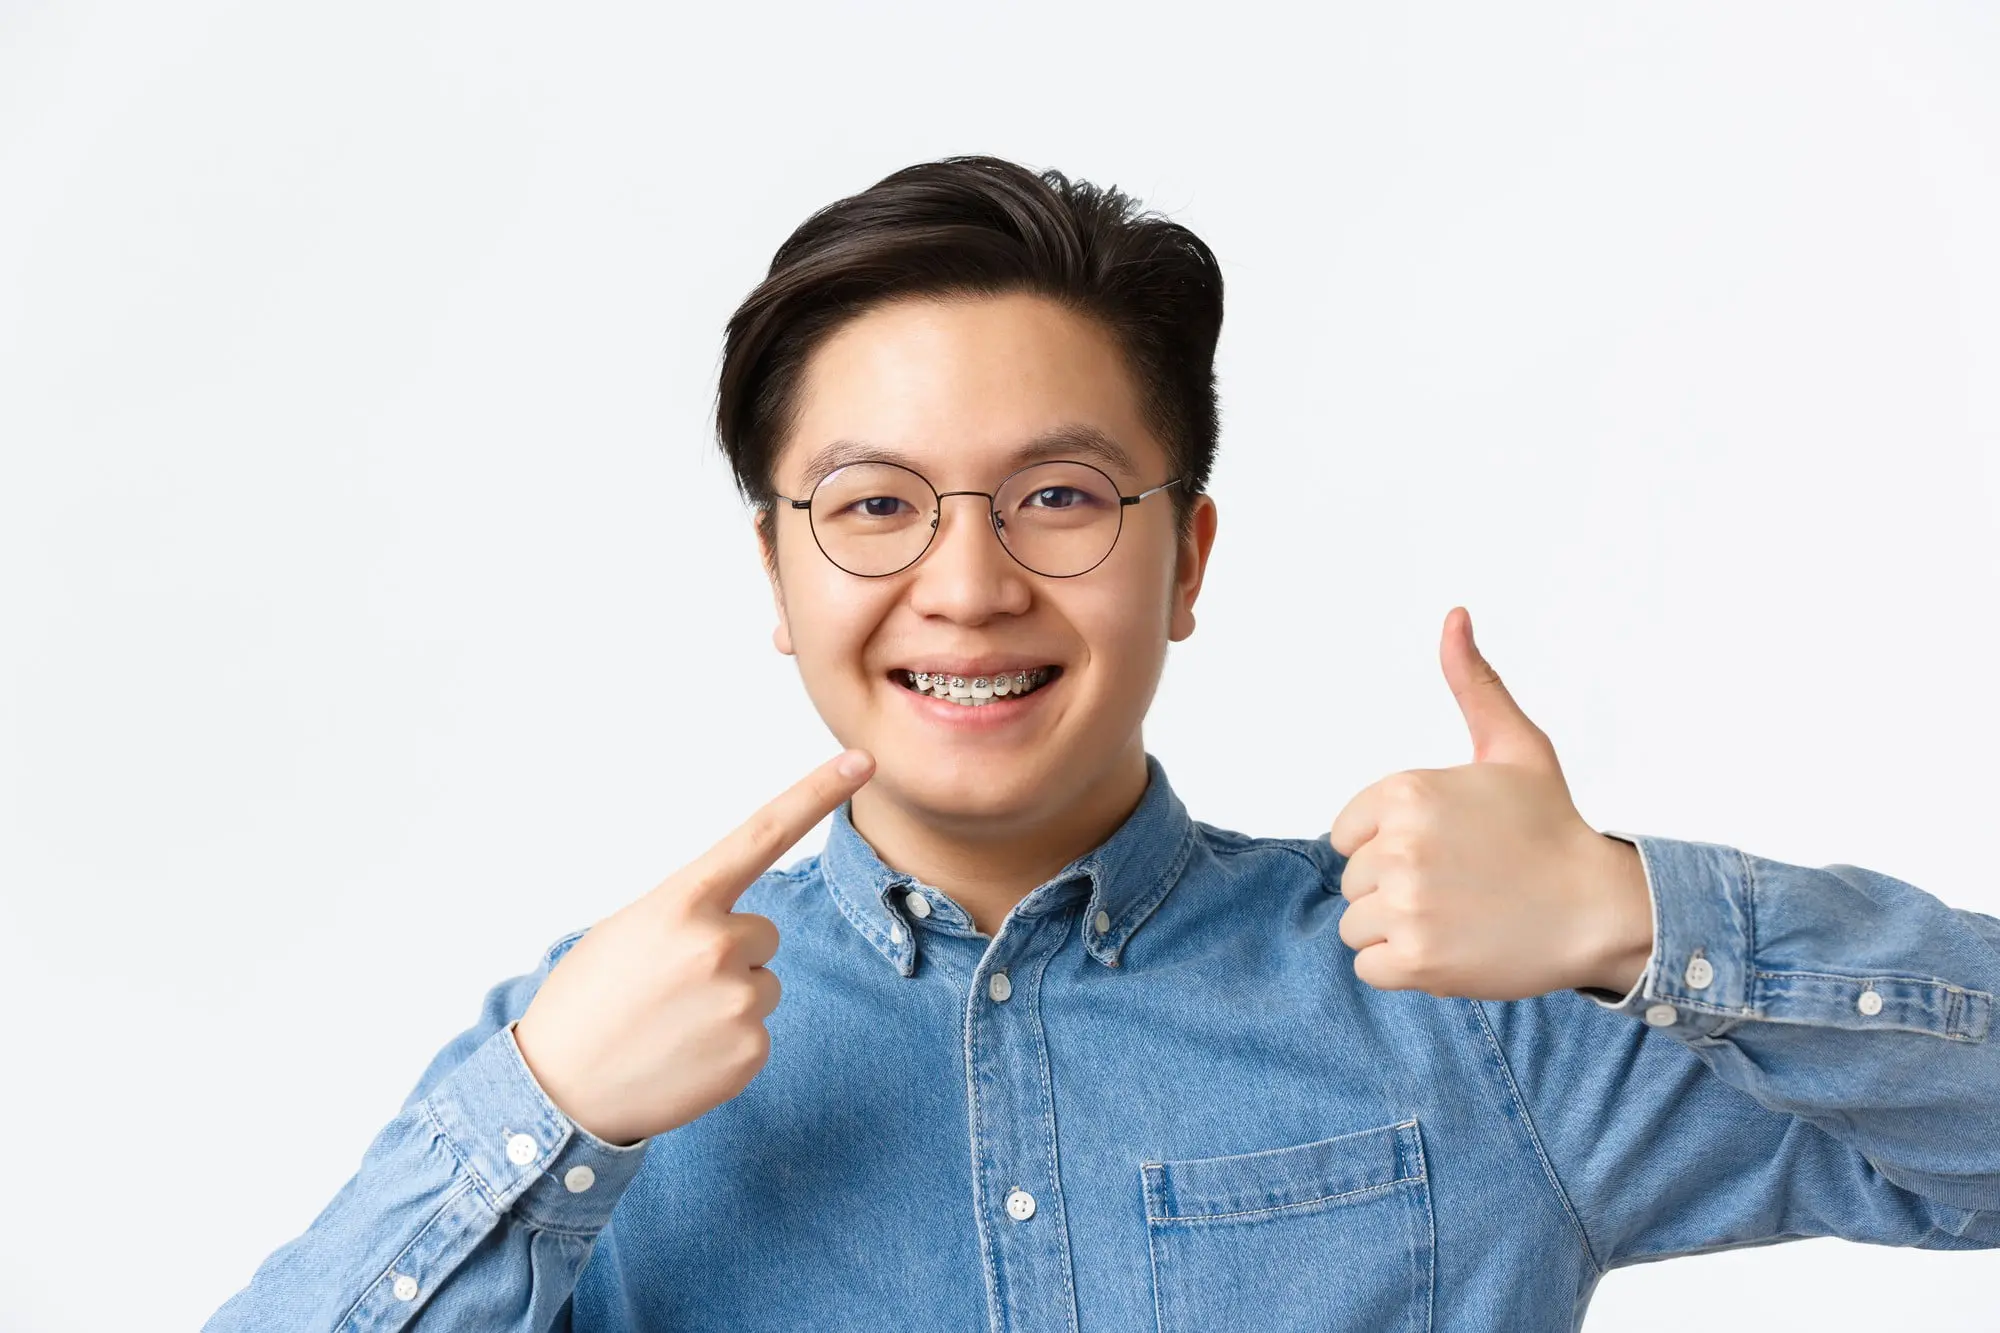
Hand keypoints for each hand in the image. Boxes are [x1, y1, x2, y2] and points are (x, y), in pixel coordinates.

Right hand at [513, 749, 875, 1145]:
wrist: (558, 1090)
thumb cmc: (588, 1002)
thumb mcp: (628, 930)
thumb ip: (690, 913)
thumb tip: (738, 927)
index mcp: (683, 901)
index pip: (763, 833)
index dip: (817, 793)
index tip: (863, 761)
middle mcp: (717, 942)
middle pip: (763, 933)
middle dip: (730, 954)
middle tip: (672, 987)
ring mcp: (738, 999)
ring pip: (763, 983)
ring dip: (728, 1000)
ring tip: (672, 1024)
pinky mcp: (750, 1050)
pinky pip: (758, 1032)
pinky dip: (727, 1045)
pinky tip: (682, 1056)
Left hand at [1329, 609, 1652, 1000]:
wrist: (1602, 909)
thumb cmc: (1553, 828)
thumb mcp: (1516, 747)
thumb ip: (1474, 684)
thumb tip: (1454, 615)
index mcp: (1405, 792)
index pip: (1348, 834)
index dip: (1389, 845)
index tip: (1445, 850)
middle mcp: (1398, 845)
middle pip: (1354, 881)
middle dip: (1396, 888)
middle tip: (1462, 886)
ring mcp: (1407, 904)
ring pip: (1357, 925)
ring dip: (1398, 930)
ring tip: (1458, 917)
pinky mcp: (1415, 960)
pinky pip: (1369, 967)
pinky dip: (1403, 968)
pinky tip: (1451, 949)